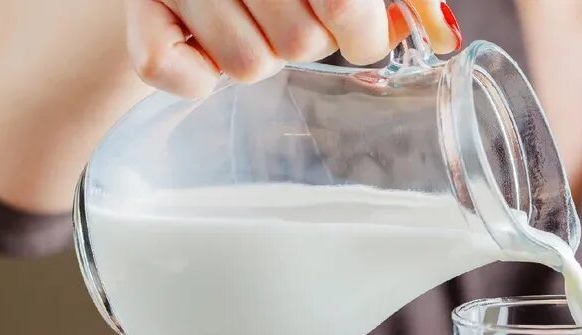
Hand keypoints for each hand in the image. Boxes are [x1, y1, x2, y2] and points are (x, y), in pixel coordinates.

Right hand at [125, 0, 462, 97]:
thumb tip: (443, 38)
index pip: (346, 7)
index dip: (361, 31)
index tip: (352, 25)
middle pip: (301, 43)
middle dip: (308, 42)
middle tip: (289, 15)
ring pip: (246, 66)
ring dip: (257, 59)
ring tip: (248, 23)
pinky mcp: (138, 12)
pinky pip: (176, 76)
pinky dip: (196, 81)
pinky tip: (205, 50)